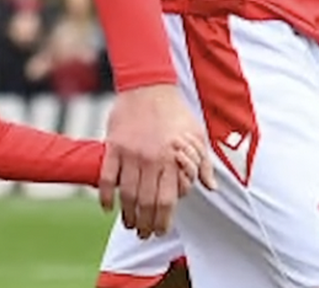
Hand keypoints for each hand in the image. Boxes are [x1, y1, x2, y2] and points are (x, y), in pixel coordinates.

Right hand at [100, 84, 215, 239]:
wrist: (148, 85)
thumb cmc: (174, 111)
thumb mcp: (196, 134)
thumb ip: (202, 163)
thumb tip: (211, 187)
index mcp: (172, 158)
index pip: (167, 201)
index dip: (163, 221)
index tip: (161, 231)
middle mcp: (150, 159)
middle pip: (145, 203)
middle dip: (145, 225)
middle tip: (144, 234)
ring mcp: (130, 153)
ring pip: (126, 195)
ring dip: (127, 215)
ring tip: (129, 224)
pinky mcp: (113, 146)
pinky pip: (107, 178)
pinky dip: (107, 196)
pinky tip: (109, 208)